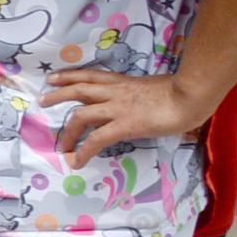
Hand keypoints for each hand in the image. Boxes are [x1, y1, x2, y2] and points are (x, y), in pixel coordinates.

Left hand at [47, 56, 214, 162]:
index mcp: (124, 82)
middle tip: (43, 101)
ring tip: (60, 145)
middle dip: (58, 95)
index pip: (91, 76)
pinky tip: (78, 161)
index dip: (70, 76)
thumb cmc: (183, 91)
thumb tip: (145, 103)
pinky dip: (85, 150)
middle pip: (79, 90)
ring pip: (81, 114)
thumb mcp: (157, 88)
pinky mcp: (126, 124)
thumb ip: (143, 94)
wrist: (192, 94)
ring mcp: (119, 108)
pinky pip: (98, 139)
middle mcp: (116, 92)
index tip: (54, 78)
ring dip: (67, 131)